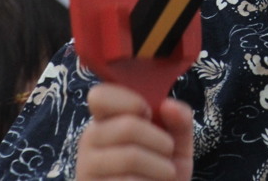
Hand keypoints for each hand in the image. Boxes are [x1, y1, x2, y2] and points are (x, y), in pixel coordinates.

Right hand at [76, 83, 193, 180]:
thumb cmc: (161, 173)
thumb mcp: (177, 144)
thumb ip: (179, 120)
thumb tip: (168, 105)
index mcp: (106, 120)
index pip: (100, 95)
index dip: (131, 101)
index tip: (150, 114)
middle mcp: (90, 141)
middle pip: (127, 126)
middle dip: (161, 141)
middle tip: (167, 152)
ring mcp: (87, 169)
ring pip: (130, 157)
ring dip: (161, 167)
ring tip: (165, 174)